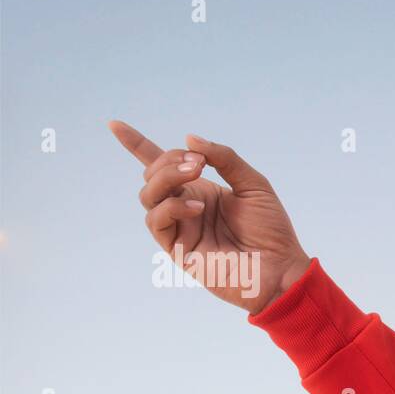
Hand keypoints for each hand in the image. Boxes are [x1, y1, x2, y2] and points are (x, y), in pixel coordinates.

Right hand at [108, 120, 310, 313]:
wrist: (280, 268)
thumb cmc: (271, 231)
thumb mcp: (253, 184)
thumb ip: (225, 159)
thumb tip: (190, 139)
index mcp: (201, 190)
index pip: (162, 166)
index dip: (136, 145)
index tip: (114, 125)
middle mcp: (185, 207)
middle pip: (152, 175)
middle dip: (169, 160)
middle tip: (198, 162)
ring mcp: (180, 228)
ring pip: (148, 195)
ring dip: (167, 177)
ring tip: (196, 172)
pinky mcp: (177, 249)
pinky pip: (156, 221)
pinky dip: (173, 206)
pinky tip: (198, 207)